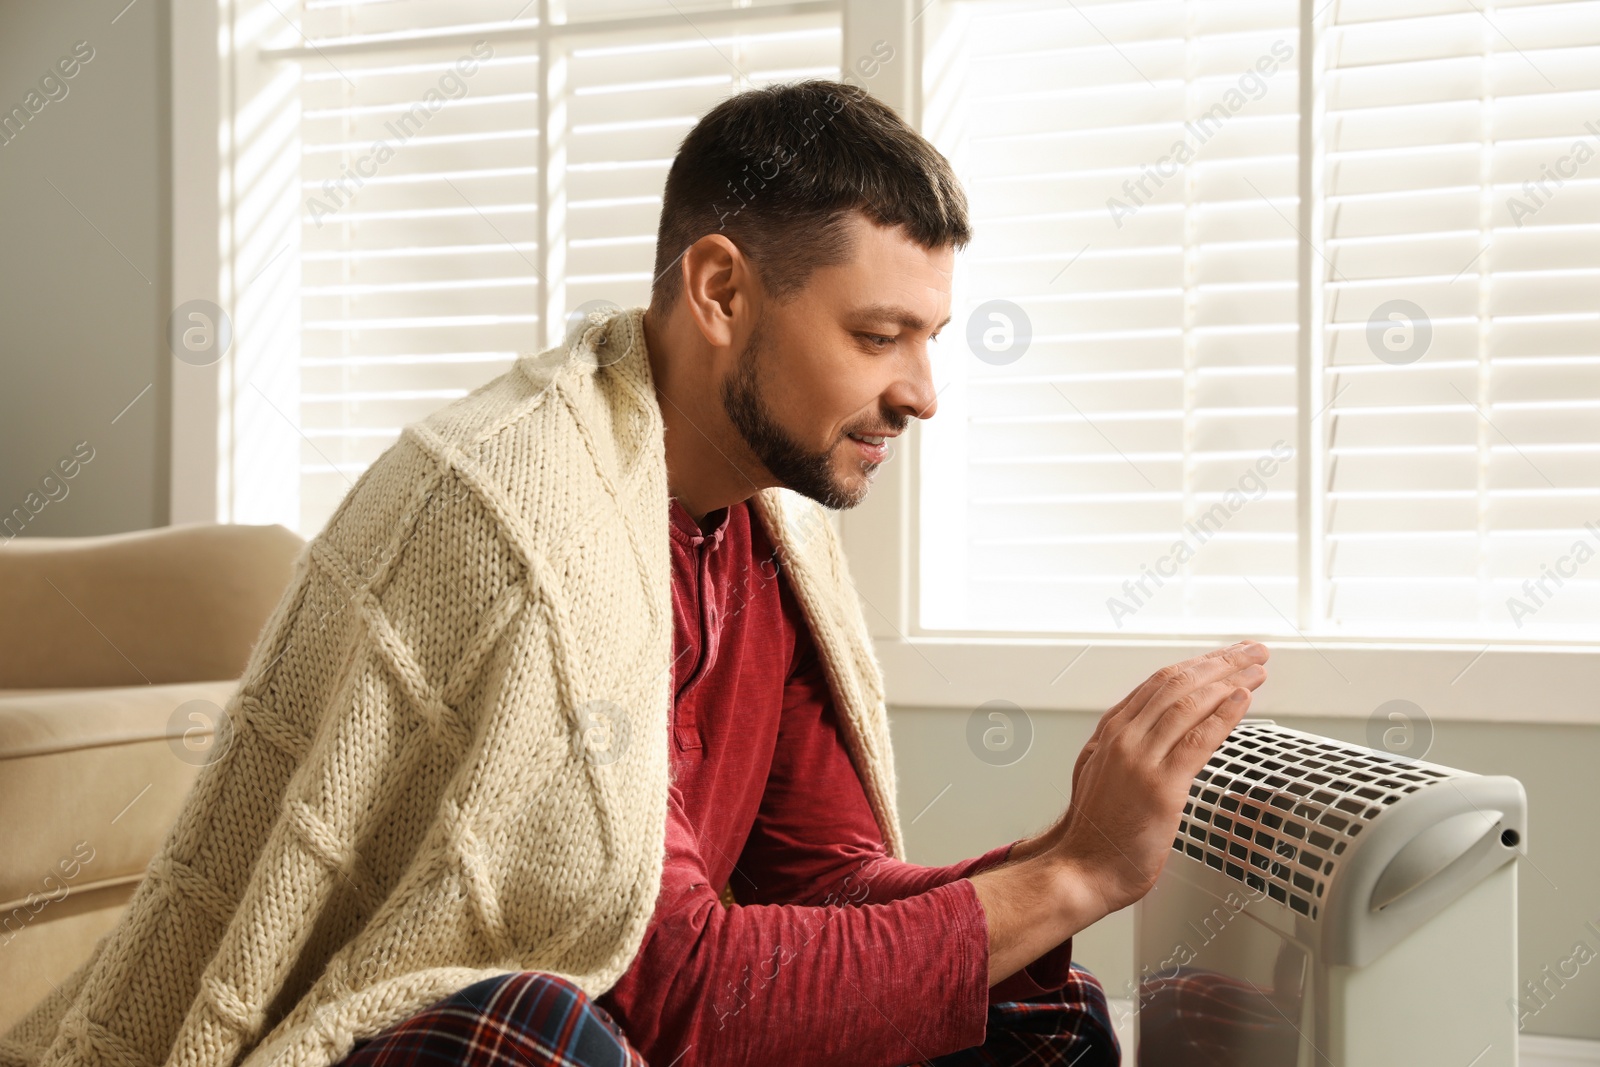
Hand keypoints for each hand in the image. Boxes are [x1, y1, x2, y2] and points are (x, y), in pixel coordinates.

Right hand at [1049, 641, 1269, 916]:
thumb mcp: (1100, 772)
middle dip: (1220, 662)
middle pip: (1177, 683)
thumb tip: (1155, 730)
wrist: (1081, 870)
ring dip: (1229, 680)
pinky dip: (1224, 716)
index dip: (1198, 664)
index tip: (1225, 656)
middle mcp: (1124, 737)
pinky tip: (1243, 700)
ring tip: (1256, 669)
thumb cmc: (1096, 832)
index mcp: (1111, 731)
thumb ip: (1126, 746)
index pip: (1160, 682)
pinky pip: (1198, 740)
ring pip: (1189, 703)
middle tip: (1251, 651)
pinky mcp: (1161, 787)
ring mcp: (1140, 760)